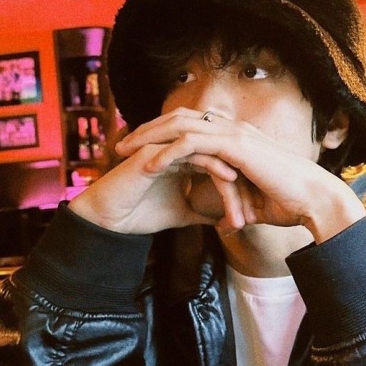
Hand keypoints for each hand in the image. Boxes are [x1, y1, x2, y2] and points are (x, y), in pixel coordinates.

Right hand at [68, 137, 238, 234]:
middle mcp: (179, 146)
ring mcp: (167, 144)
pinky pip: (193, 151)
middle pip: (222, 157)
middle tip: (256, 209)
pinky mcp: (156, 149)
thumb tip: (221, 221)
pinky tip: (230, 177)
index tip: (253, 214)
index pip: (222, 163)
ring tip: (250, 195)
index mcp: (186, 156)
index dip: (240, 188)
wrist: (109, 221)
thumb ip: (202, 212)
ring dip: (233, 175)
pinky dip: (213, 163)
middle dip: (243, 184)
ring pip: (212, 152)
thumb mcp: (182, 214)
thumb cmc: (140, 214)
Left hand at [114, 108, 365, 241]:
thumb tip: (226, 222)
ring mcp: (235, 134)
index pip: (191, 127)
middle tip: (121, 145)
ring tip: (124, 152)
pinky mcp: (236, 146)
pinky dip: (168, 152)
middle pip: (179, 119)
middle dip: (147, 130)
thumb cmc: (290, 203)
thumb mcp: (253, 200)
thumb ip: (237, 202)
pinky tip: (148, 166)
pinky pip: (193, 143)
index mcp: (236, 137)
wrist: (315, 200)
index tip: (139, 151)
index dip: (163, 135)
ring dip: (149, 137)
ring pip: (181, 125)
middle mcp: (233, 129)